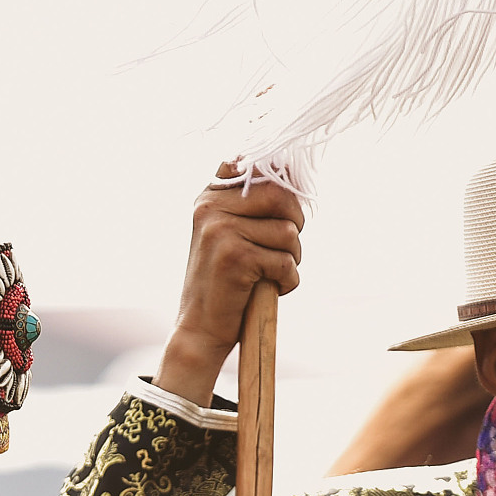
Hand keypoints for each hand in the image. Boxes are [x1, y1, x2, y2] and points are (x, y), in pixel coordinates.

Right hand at [153, 164, 306, 401]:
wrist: (200, 329)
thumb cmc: (225, 282)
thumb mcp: (229, 233)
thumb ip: (251, 203)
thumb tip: (290, 171)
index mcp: (209, 197)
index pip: (255, 166)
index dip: (281, 186)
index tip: (282, 212)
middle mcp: (210, 207)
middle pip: (281, 196)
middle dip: (295, 224)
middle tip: (285, 248)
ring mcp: (220, 230)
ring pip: (288, 232)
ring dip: (292, 259)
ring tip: (271, 274)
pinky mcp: (234, 257)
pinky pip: (286, 261)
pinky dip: (288, 281)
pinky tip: (270, 290)